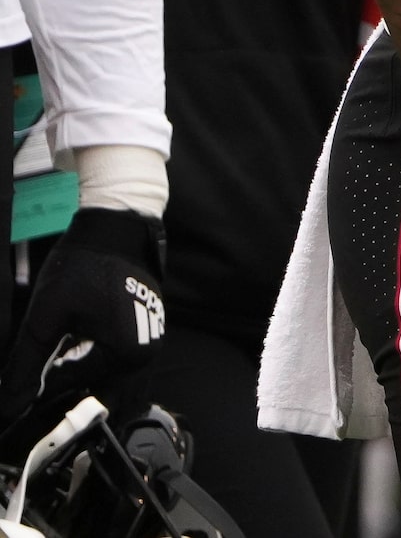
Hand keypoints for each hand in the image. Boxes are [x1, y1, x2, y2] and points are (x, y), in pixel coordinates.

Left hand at [0, 209, 165, 429]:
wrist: (114, 225)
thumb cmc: (82, 266)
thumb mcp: (46, 319)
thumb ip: (27, 368)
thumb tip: (8, 410)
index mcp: (129, 355)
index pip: (81, 396)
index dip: (44, 404)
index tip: (18, 407)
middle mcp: (147, 352)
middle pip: (104, 396)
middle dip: (70, 401)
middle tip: (37, 397)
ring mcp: (150, 338)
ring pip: (112, 381)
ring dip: (81, 385)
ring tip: (50, 379)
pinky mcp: (146, 326)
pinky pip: (119, 363)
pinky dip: (93, 367)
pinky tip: (68, 357)